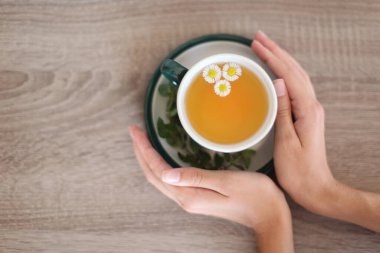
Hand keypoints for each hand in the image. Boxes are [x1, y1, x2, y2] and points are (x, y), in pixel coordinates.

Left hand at [129, 126, 293, 251]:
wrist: (268, 214)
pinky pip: (171, 179)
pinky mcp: (198, 196)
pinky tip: (162, 156)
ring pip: (161, 177)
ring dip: (149, 158)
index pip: (158, 171)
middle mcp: (186, 199)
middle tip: (134, 131)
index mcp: (190, 195)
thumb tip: (166, 174)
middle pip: (154, 175)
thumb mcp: (225, 182)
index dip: (145, 150)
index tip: (136, 131)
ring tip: (143, 141)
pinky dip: (161, 165)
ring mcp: (191, 199)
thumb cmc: (254, 194)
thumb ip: (196, 177)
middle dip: (141, 152)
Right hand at [252, 31, 333, 213]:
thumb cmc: (298, 171)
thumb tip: (278, 82)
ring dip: (281, 59)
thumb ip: (283, 111)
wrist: (315, 187)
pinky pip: (295, 87)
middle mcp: (312, 106)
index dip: (273, 57)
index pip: (289, 75)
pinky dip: (284, 73)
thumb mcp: (286, 142)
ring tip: (265, 48)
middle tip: (258, 38)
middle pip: (295, 70)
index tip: (257, 44)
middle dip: (276, 51)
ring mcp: (311, 110)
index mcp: (307, 110)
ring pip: (296, 76)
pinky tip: (276, 71)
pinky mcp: (306, 115)